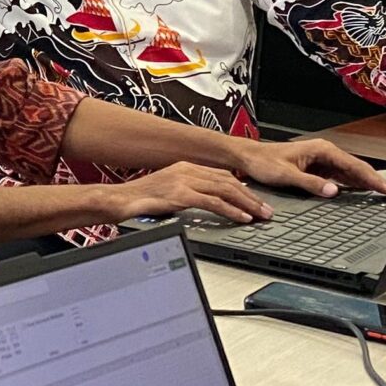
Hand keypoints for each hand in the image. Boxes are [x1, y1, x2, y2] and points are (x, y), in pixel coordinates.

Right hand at [103, 161, 270, 224]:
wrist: (118, 200)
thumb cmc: (138, 199)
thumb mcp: (167, 193)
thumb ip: (186, 194)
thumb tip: (204, 204)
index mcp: (185, 167)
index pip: (222, 176)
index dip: (242, 189)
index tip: (255, 202)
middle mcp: (187, 170)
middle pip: (229, 182)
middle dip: (251, 197)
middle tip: (266, 210)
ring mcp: (184, 180)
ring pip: (226, 190)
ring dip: (247, 204)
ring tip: (261, 216)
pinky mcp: (181, 194)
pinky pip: (213, 202)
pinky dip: (231, 210)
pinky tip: (242, 218)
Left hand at [233, 136, 385, 198]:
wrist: (250, 158)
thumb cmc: (264, 162)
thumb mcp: (287, 176)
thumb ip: (311, 184)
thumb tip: (333, 192)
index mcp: (322, 150)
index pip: (355, 166)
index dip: (374, 180)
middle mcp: (325, 152)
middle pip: (358, 168)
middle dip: (377, 182)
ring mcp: (322, 160)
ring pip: (351, 173)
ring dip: (368, 183)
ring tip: (385, 194)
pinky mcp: (318, 168)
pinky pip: (341, 177)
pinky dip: (354, 185)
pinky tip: (362, 193)